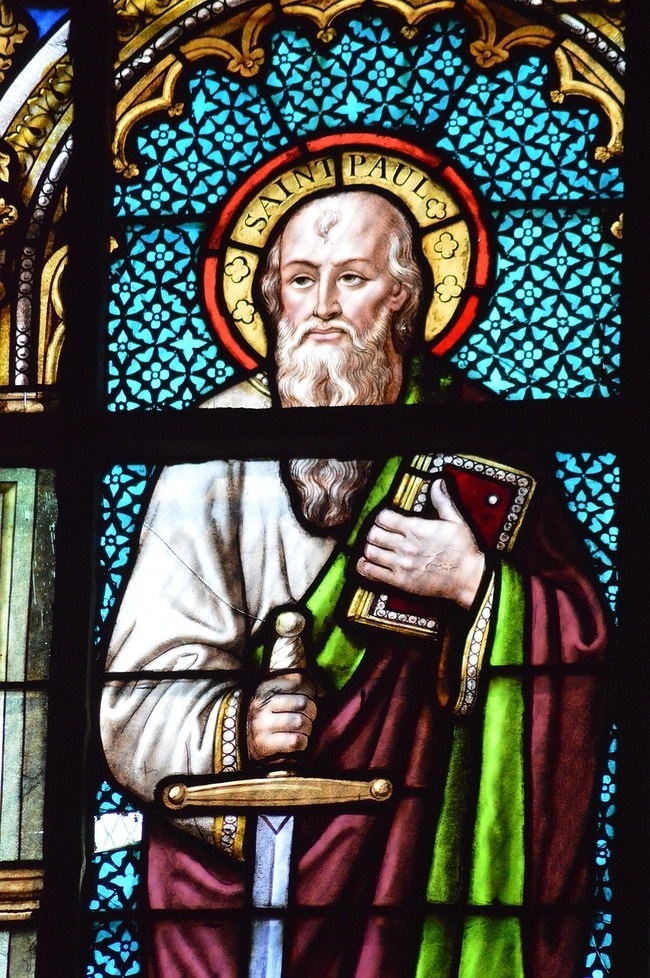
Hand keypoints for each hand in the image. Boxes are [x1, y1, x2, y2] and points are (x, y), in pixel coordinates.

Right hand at [246, 671, 316, 762]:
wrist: (240, 740)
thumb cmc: (267, 715)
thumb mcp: (273, 694)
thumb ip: (293, 684)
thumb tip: (321, 689)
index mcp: (265, 688)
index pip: (298, 681)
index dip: (310, 691)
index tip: (307, 699)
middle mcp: (261, 705)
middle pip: (303, 703)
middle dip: (311, 712)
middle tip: (308, 717)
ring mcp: (261, 725)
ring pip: (300, 722)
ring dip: (307, 729)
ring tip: (302, 730)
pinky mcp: (265, 745)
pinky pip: (296, 741)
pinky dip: (302, 742)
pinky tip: (298, 741)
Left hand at [356, 479, 485, 609]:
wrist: (468, 579)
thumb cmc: (463, 551)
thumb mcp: (456, 521)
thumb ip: (443, 501)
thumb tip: (437, 482)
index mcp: (417, 529)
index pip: (384, 518)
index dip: (381, 517)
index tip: (385, 520)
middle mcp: (406, 546)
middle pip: (373, 534)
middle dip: (373, 532)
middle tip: (378, 534)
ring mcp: (401, 564)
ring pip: (370, 552)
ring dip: (369, 548)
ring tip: (373, 547)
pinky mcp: (400, 582)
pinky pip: (372, 573)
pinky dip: (364, 567)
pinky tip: (366, 564)